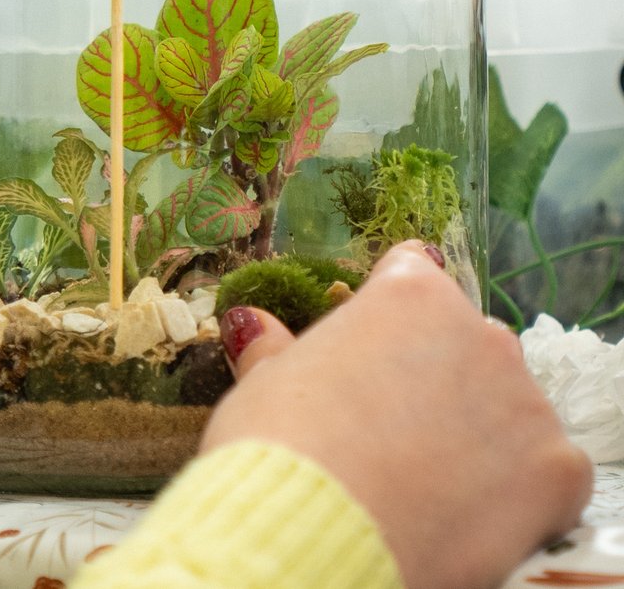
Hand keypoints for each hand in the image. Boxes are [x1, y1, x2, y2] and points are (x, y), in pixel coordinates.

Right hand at [200, 241, 591, 588]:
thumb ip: (274, 350)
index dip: (386, 316)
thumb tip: (250, 322)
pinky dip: (511, 490)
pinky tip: (456, 512)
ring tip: (417, 479)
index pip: (413, 274)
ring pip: (508, 408)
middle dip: (435, 377)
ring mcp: (526, 402)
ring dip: (475, 431)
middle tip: (383, 430)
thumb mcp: (263, 389)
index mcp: (409, 298)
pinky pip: (541, 472)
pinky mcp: (556, 471)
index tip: (369, 353)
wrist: (313, 532)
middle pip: (466, 342)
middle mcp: (481, 333)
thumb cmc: (278, 449)